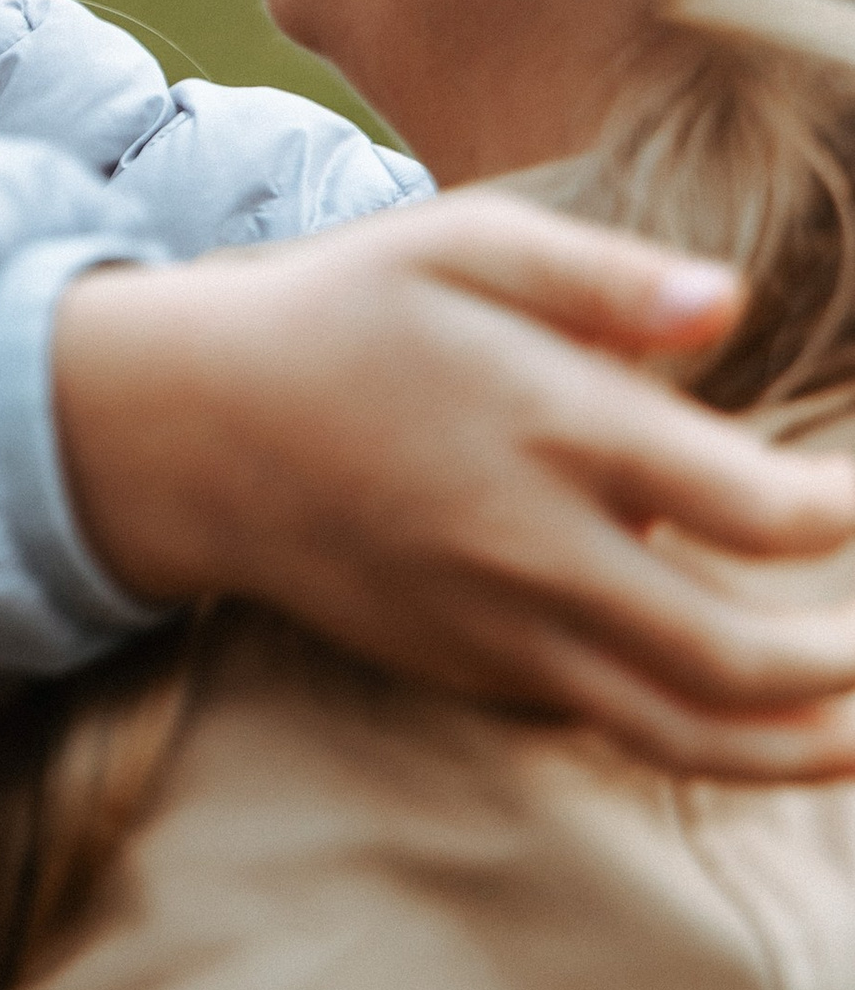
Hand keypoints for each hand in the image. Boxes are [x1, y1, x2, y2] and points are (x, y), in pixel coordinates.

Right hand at [51, 193, 854, 775]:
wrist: (199, 431)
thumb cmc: (349, 313)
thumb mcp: (463, 245)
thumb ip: (603, 276)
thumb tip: (727, 307)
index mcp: (553, 427)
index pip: (753, 509)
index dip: (845, 514)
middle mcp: (536, 549)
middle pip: (736, 651)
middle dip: (847, 660)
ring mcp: (501, 629)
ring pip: (679, 726)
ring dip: (798, 742)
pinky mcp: (472, 673)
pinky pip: (608, 728)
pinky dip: (704, 744)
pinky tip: (769, 729)